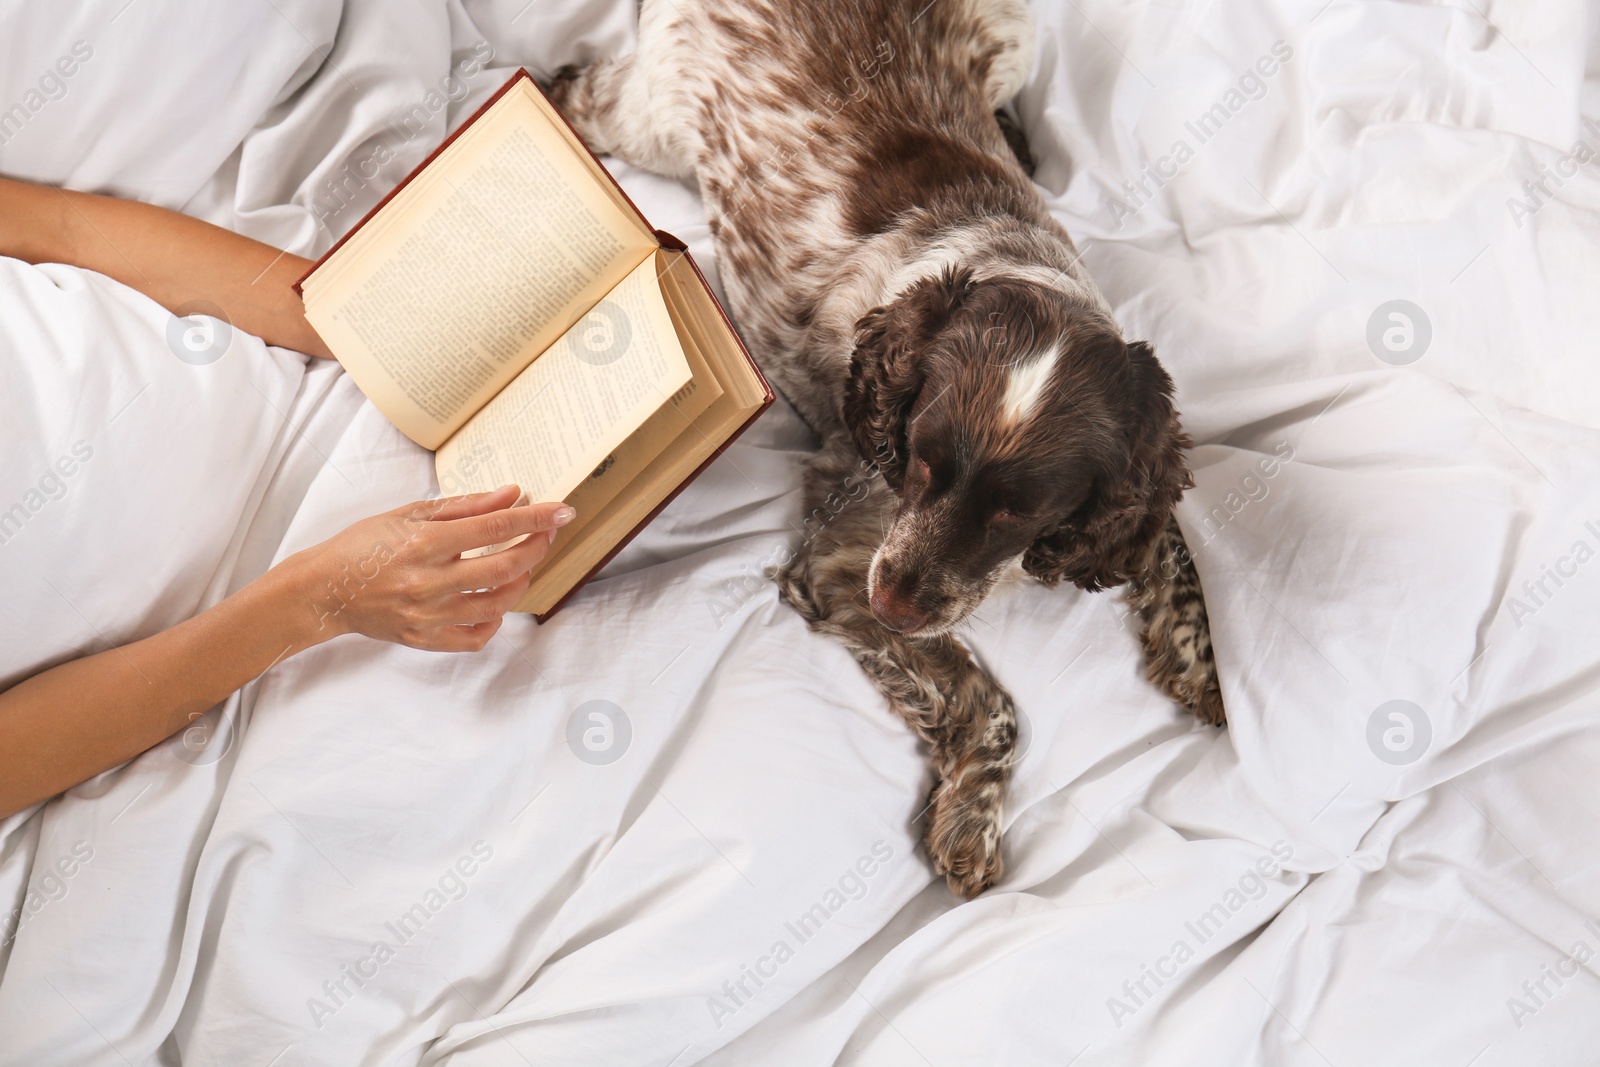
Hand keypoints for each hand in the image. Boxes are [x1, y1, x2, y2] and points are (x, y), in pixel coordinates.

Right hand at [277, 485, 573, 651]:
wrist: (323, 590)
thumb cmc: (363, 545)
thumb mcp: (409, 513)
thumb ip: (465, 506)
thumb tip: (512, 493)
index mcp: (423, 543)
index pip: (494, 528)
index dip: (535, 518)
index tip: (563, 511)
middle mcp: (428, 582)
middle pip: (505, 569)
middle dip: (536, 548)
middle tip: (546, 534)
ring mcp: (427, 616)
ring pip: (497, 605)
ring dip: (520, 582)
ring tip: (521, 564)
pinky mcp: (424, 639)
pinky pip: (476, 637)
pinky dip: (495, 619)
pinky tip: (494, 602)